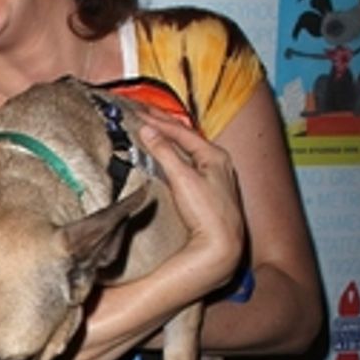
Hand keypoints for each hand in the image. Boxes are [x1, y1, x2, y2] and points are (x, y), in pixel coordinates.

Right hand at [141, 114, 244, 291]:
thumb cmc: (207, 213)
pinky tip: (168, 154)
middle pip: (186, 137)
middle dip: (163, 124)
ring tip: (153, 127)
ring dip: (169, 137)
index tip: (138, 112)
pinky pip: (189, 162)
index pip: (181, 131)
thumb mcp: (183, 179)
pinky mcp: (210, 191)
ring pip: (188, 149)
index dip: (158, 121)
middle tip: (143, 112)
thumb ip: (164, 152)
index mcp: (214, 155)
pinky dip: (174, 153)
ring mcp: (216, 176)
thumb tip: (148, 130)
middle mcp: (218, 162)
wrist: (221, 246)